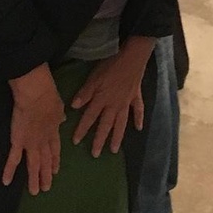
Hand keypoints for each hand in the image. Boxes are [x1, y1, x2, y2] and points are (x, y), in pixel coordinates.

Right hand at [3, 64, 63, 193]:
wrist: (37, 95)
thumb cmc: (48, 96)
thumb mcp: (59, 106)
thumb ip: (59, 115)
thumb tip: (62, 118)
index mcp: (53, 131)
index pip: (55, 149)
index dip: (55, 160)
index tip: (56, 170)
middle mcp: (44, 141)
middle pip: (46, 161)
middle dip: (46, 174)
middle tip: (47, 188)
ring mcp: (31, 143)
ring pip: (33, 165)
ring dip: (34, 179)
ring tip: (35, 192)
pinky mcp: (18, 142)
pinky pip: (13, 159)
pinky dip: (9, 171)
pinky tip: (6, 181)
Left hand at [70, 37, 152, 156]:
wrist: (132, 58)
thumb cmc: (111, 66)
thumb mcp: (94, 78)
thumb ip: (85, 93)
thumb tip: (73, 107)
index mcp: (102, 100)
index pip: (89, 118)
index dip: (82, 129)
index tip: (76, 142)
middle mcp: (114, 106)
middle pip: (105, 125)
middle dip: (99, 140)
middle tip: (96, 154)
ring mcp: (126, 103)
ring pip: (121, 123)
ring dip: (117, 137)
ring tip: (114, 150)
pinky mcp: (136, 97)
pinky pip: (137, 111)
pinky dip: (138, 120)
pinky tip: (138, 129)